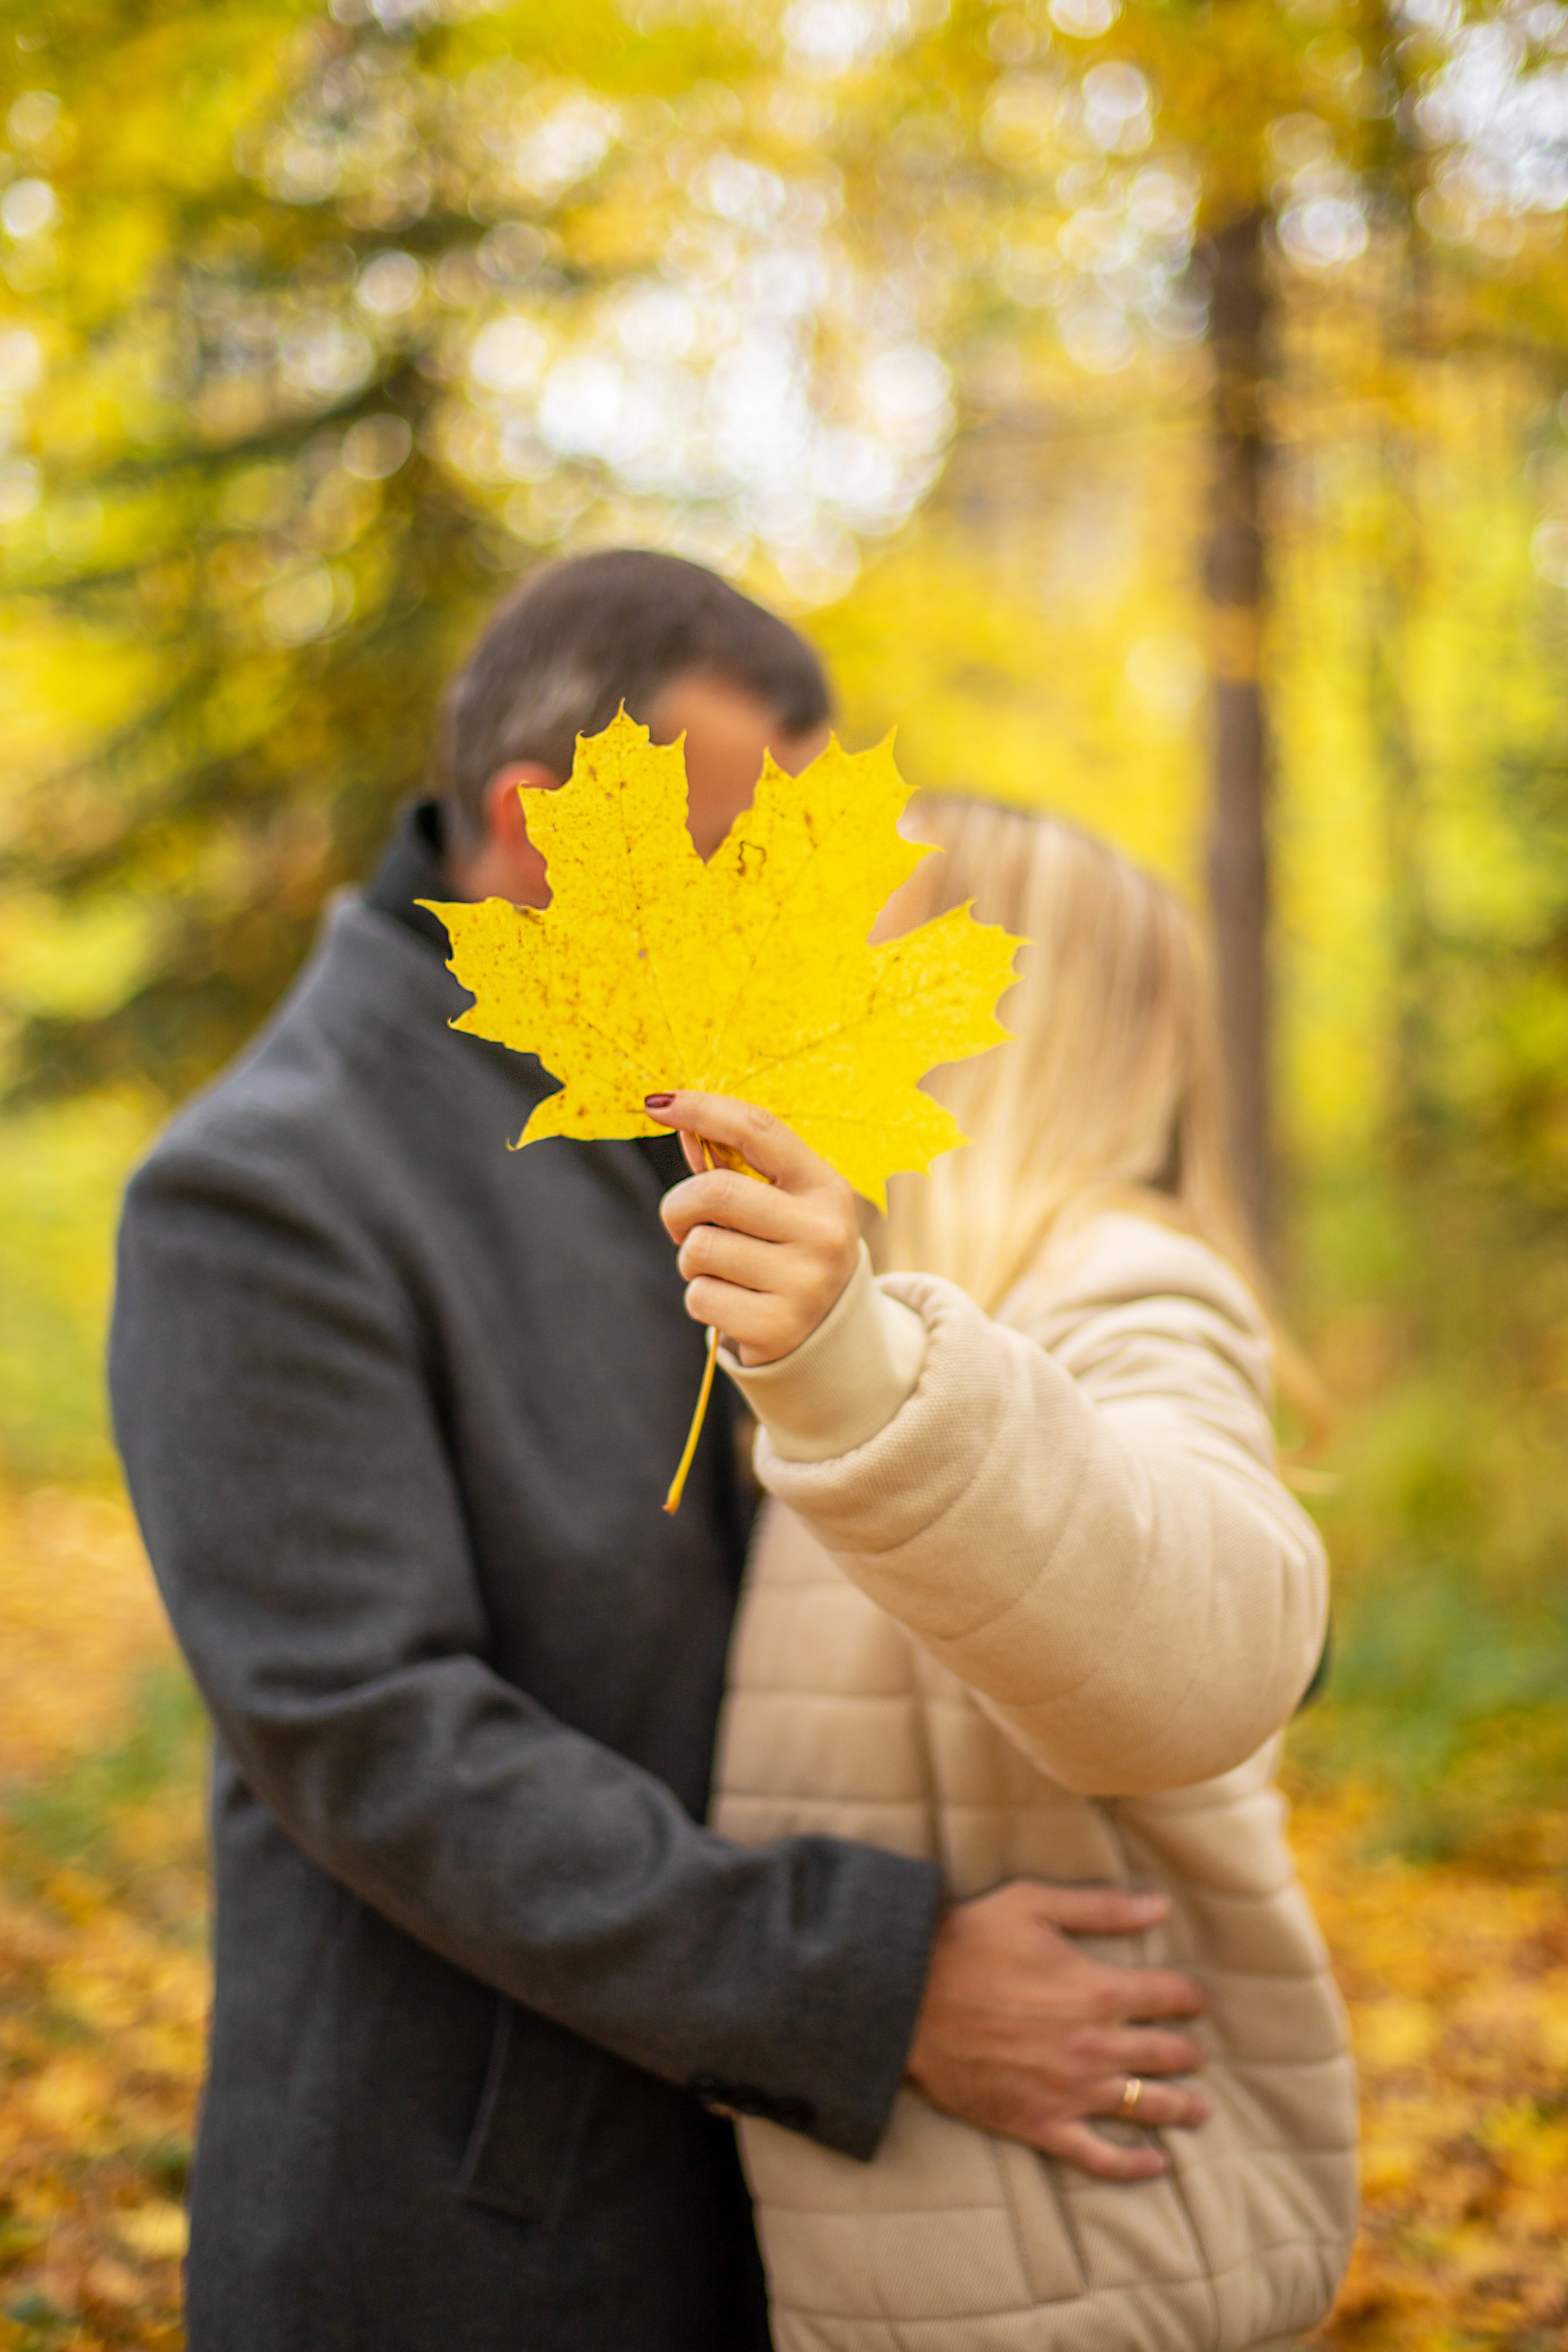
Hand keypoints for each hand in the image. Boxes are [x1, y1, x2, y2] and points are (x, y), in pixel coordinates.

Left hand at [648, 1092, 859, 1367]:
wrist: (828, 1339)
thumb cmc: (788, 1255)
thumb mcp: (779, 1206)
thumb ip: (733, 1166)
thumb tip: (681, 1122)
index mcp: (825, 1188)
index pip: (759, 1130)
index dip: (703, 1109)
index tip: (658, 1104)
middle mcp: (824, 1232)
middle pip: (716, 1192)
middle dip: (679, 1207)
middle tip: (683, 1225)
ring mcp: (805, 1283)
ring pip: (700, 1248)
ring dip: (691, 1259)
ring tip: (722, 1270)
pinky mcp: (778, 1327)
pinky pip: (700, 1296)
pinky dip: (701, 1298)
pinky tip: (733, 1304)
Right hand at [907, 1880, 1210, 2181]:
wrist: (908, 1999)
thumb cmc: (969, 1943)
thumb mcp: (1033, 1905)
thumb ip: (1101, 1907)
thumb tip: (1160, 1905)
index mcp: (1097, 1990)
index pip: (1170, 1997)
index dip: (1191, 1997)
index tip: (1195, 1999)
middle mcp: (1095, 2047)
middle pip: (1168, 2055)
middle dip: (1190, 2052)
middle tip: (1197, 2053)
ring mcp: (1070, 2092)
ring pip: (1146, 2106)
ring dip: (1182, 2108)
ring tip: (1200, 2109)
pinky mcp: (1041, 2124)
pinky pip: (1099, 2156)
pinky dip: (1134, 2163)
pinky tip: (1157, 2161)